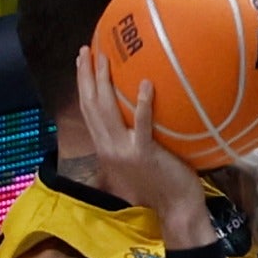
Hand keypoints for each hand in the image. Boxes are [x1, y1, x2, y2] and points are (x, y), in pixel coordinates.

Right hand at [75, 45, 211, 241]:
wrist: (175, 208)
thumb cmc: (162, 185)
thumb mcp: (139, 161)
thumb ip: (134, 140)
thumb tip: (142, 115)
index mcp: (106, 148)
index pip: (88, 111)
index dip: (83, 85)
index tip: (82, 61)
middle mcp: (109, 147)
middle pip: (91, 105)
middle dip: (86, 75)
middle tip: (86, 49)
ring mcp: (124, 150)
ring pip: (107, 110)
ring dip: (105, 81)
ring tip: (105, 57)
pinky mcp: (144, 154)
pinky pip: (141, 125)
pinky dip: (142, 104)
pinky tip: (146, 84)